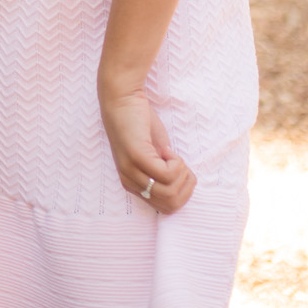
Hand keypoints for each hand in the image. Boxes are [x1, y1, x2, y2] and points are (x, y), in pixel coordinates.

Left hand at [99, 85, 195, 213]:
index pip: (167, 208)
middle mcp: (130, 182)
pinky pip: (167, 174)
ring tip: (173, 155)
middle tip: (181, 164)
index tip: (180, 169)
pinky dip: (176, 163)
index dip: (183, 191)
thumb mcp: (155, 154)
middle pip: (171, 204)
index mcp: (133, 185)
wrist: (122, 100)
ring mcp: (132, 171)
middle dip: (185, 185)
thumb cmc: (140, 125)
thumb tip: (184, 187)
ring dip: (182, 173)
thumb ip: (164, 172)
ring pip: (170, 192)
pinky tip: (167, 148)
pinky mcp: (137, 157)